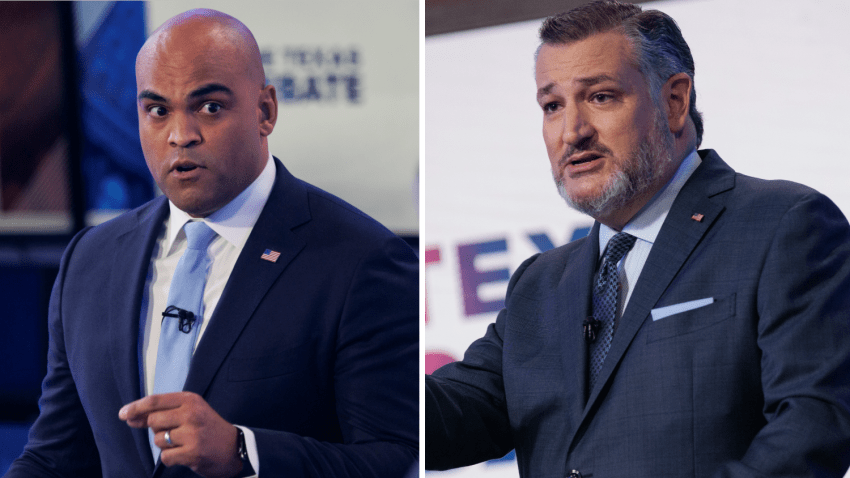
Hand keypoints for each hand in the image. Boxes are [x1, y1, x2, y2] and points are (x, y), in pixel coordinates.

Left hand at [119, 392, 242, 477]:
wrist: (235, 448)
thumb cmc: (207, 428)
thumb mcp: (189, 412)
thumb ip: (161, 413)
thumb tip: (129, 417)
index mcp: (190, 400)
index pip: (154, 401)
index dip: (135, 408)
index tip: (123, 414)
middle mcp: (191, 413)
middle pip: (153, 421)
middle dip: (157, 429)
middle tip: (175, 432)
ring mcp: (192, 434)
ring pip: (158, 440)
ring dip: (166, 445)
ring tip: (184, 443)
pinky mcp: (192, 452)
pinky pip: (165, 457)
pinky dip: (171, 458)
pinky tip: (185, 454)